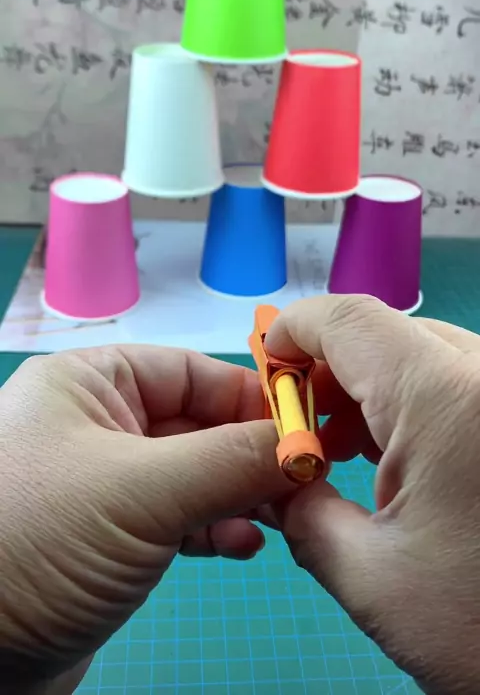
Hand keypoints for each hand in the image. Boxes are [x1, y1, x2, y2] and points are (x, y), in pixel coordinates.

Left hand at [0, 347, 291, 692]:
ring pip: (192, 474)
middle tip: (304, 486)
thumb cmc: (41, 543)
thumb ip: (230, 460)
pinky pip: (175, 517)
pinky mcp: (108, 537)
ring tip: (282, 521)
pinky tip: (241, 546)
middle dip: (250, 456)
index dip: (250, 397)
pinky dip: (213, 528)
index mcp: (88, 383)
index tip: (307, 431)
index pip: (189, 371)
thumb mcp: (142, 492)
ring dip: (238, 495)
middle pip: (196, 424)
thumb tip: (306, 444)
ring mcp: (101, 483)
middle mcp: (94, 423)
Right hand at [267, 295, 479, 694]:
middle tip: (300, 430)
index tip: (266, 366)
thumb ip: (300, 511)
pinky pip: (456, 383)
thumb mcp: (369, 576)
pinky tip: (391, 459)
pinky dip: (411, 406)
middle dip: (331, 372)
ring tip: (342, 452)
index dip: (297, 330)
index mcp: (447, 401)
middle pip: (389, 337)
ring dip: (372, 390)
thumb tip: (271, 481)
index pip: (352, 320)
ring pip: (424, 356)